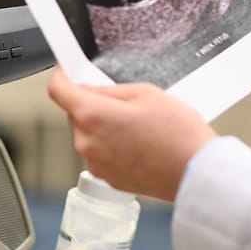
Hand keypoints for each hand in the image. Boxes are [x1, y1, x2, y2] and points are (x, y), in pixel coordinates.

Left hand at [47, 66, 216, 201]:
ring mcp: (95, 163)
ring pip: (89, 134)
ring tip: (139, 125)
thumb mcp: (146, 93)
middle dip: (93, 103)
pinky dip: (113, 145)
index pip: (58, 90)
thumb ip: (111, 89)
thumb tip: (92, 90)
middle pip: (76, 113)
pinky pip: (101, 153)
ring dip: (104, 126)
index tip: (67, 71)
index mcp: (92, 115)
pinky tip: (140, 143)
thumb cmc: (176, 132)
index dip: (61, 76)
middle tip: (125, 100)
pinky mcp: (108, 178)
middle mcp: (86, 142)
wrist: (193, 171)